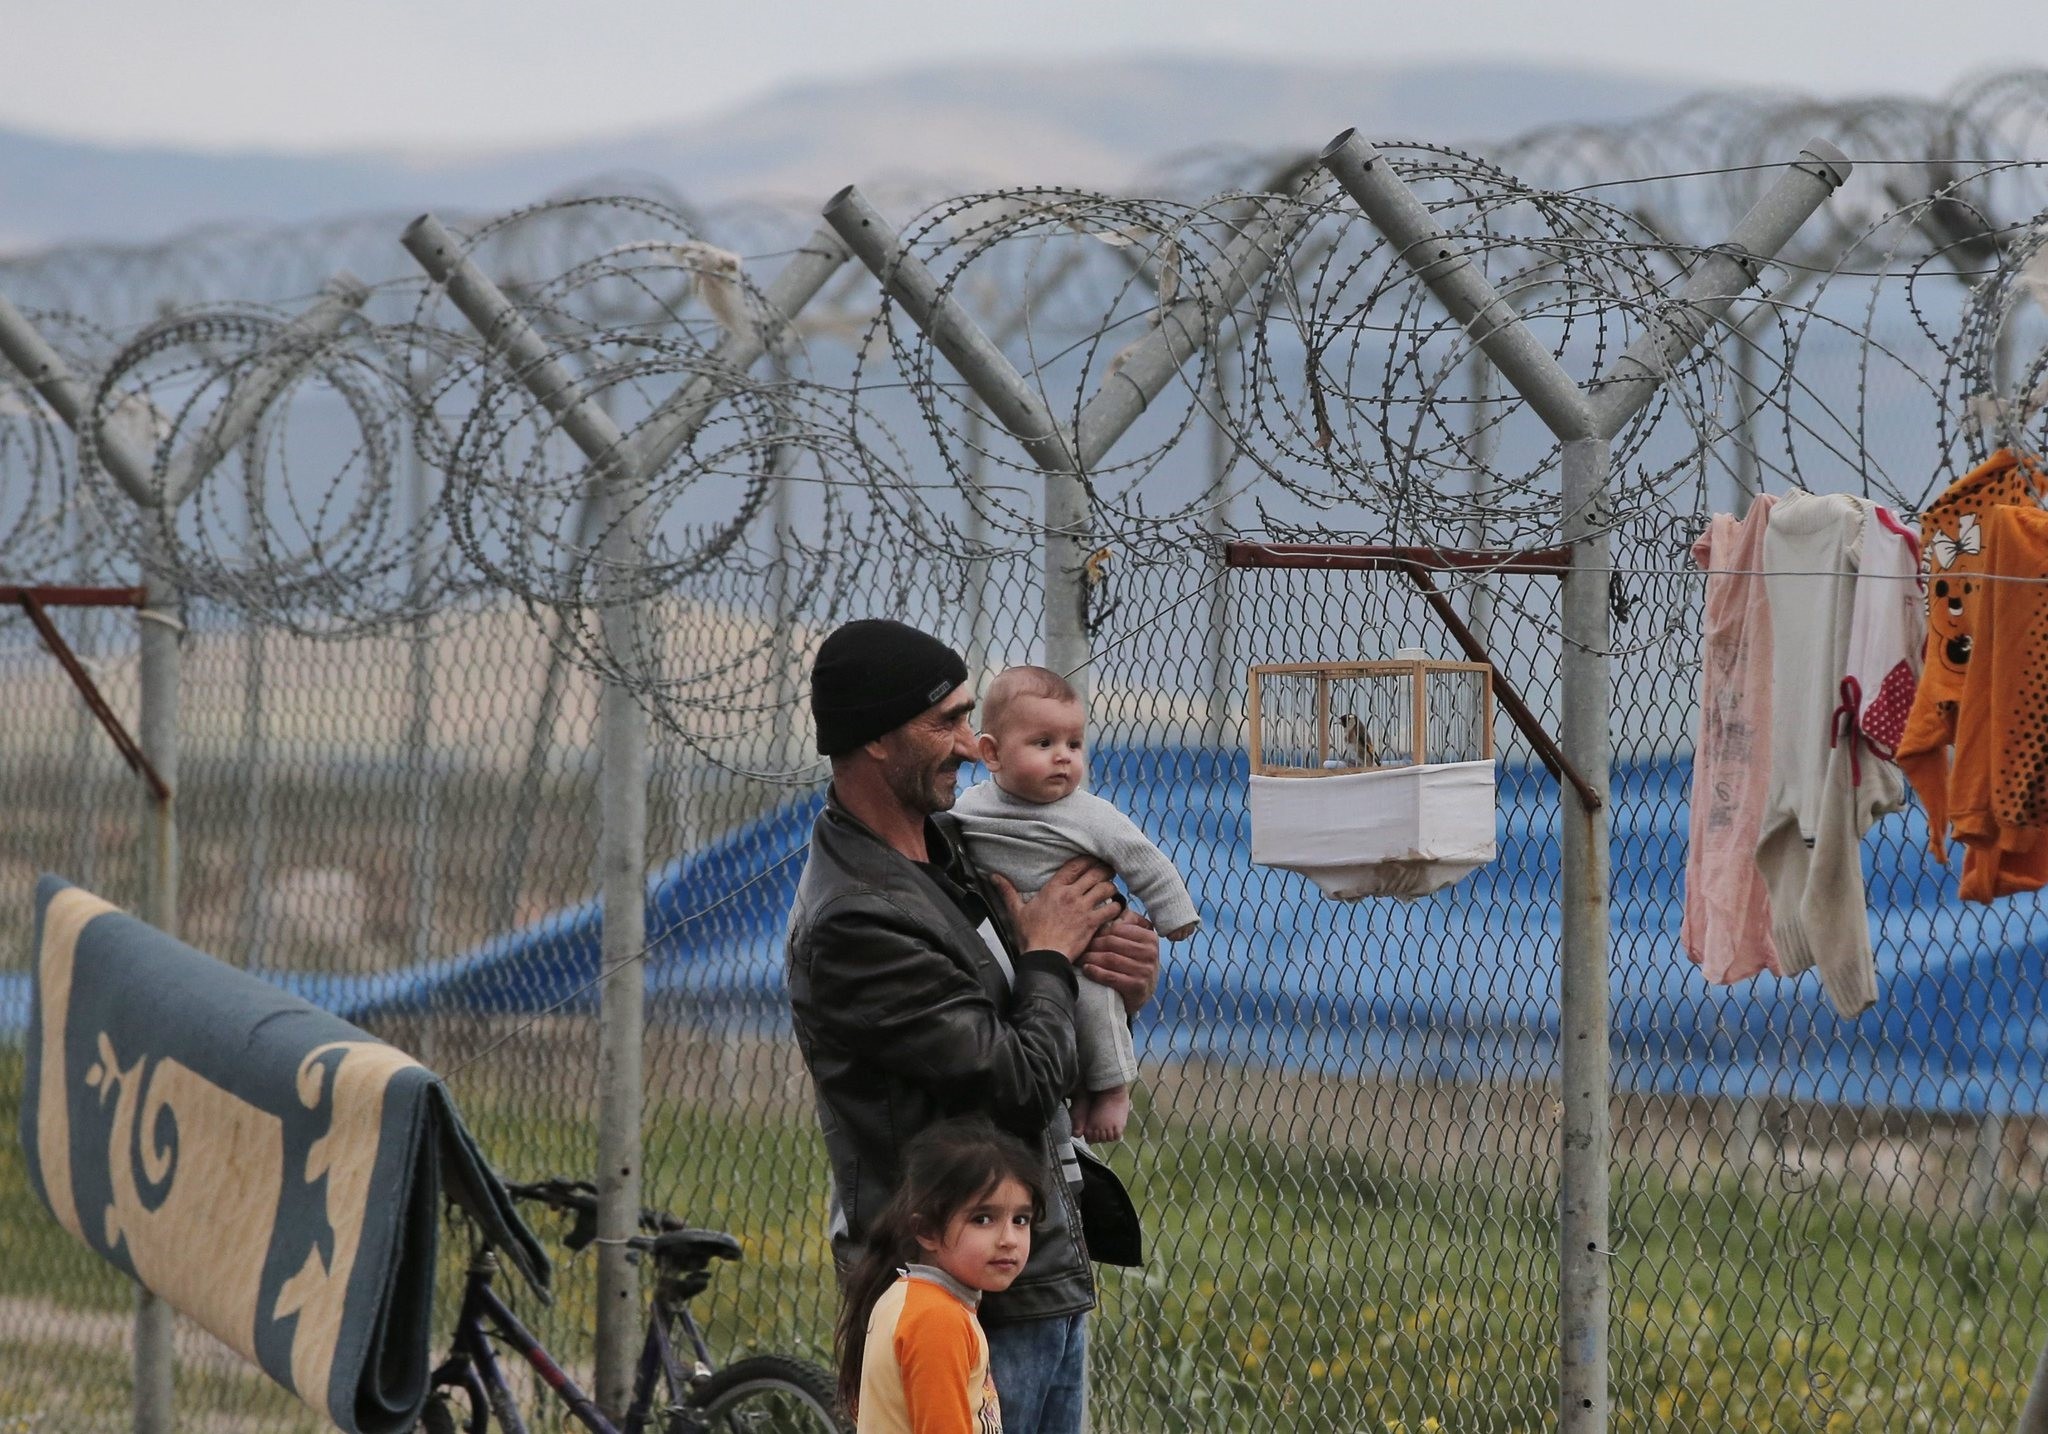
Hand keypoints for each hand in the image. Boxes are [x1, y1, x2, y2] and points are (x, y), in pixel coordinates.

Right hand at [990, 858, 1121, 961]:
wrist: (1043, 957)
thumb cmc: (1029, 935)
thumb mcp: (1016, 911)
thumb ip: (1007, 891)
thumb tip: (993, 876)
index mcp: (1053, 888)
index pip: (1075, 865)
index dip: (1088, 860)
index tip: (1093, 860)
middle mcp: (1070, 894)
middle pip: (1094, 872)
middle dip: (1104, 869)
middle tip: (1109, 870)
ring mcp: (1083, 908)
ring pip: (1105, 888)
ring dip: (1111, 887)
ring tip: (1112, 889)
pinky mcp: (1092, 922)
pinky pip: (1111, 909)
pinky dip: (1116, 907)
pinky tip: (1116, 908)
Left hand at [1079, 911, 1159, 1015]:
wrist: (1142, 993)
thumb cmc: (1133, 962)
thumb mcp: (1135, 942)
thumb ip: (1126, 924)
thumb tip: (1109, 906)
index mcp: (1149, 937)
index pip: (1118, 928)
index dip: (1099, 930)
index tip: (1086, 933)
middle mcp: (1150, 952)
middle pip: (1112, 942)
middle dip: (1092, 944)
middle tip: (1079, 946)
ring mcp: (1145, 971)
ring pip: (1110, 959)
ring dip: (1090, 958)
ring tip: (1079, 957)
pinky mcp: (1137, 987)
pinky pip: (1111, 976)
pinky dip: (1096, 972)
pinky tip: (1086, 969)